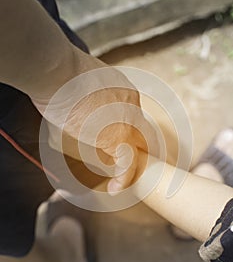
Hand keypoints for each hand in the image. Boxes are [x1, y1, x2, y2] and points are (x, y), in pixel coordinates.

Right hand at [33, 56, 157, 192]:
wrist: (60, 72)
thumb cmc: (62, 75)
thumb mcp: (83, 85)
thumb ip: (89, 100)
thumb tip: (78, 117)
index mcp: (125, 91)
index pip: (135, 117)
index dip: (131, 133)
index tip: (123, 145)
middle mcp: (132, 106)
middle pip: (145, 135)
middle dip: (143, 151)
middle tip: (137, 166)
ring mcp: (127, 122)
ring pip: (138, 151)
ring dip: (131, 169)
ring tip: (122, 182)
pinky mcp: (117, 138)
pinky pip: (127, 163)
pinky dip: (123, 178)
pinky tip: (115, 188)